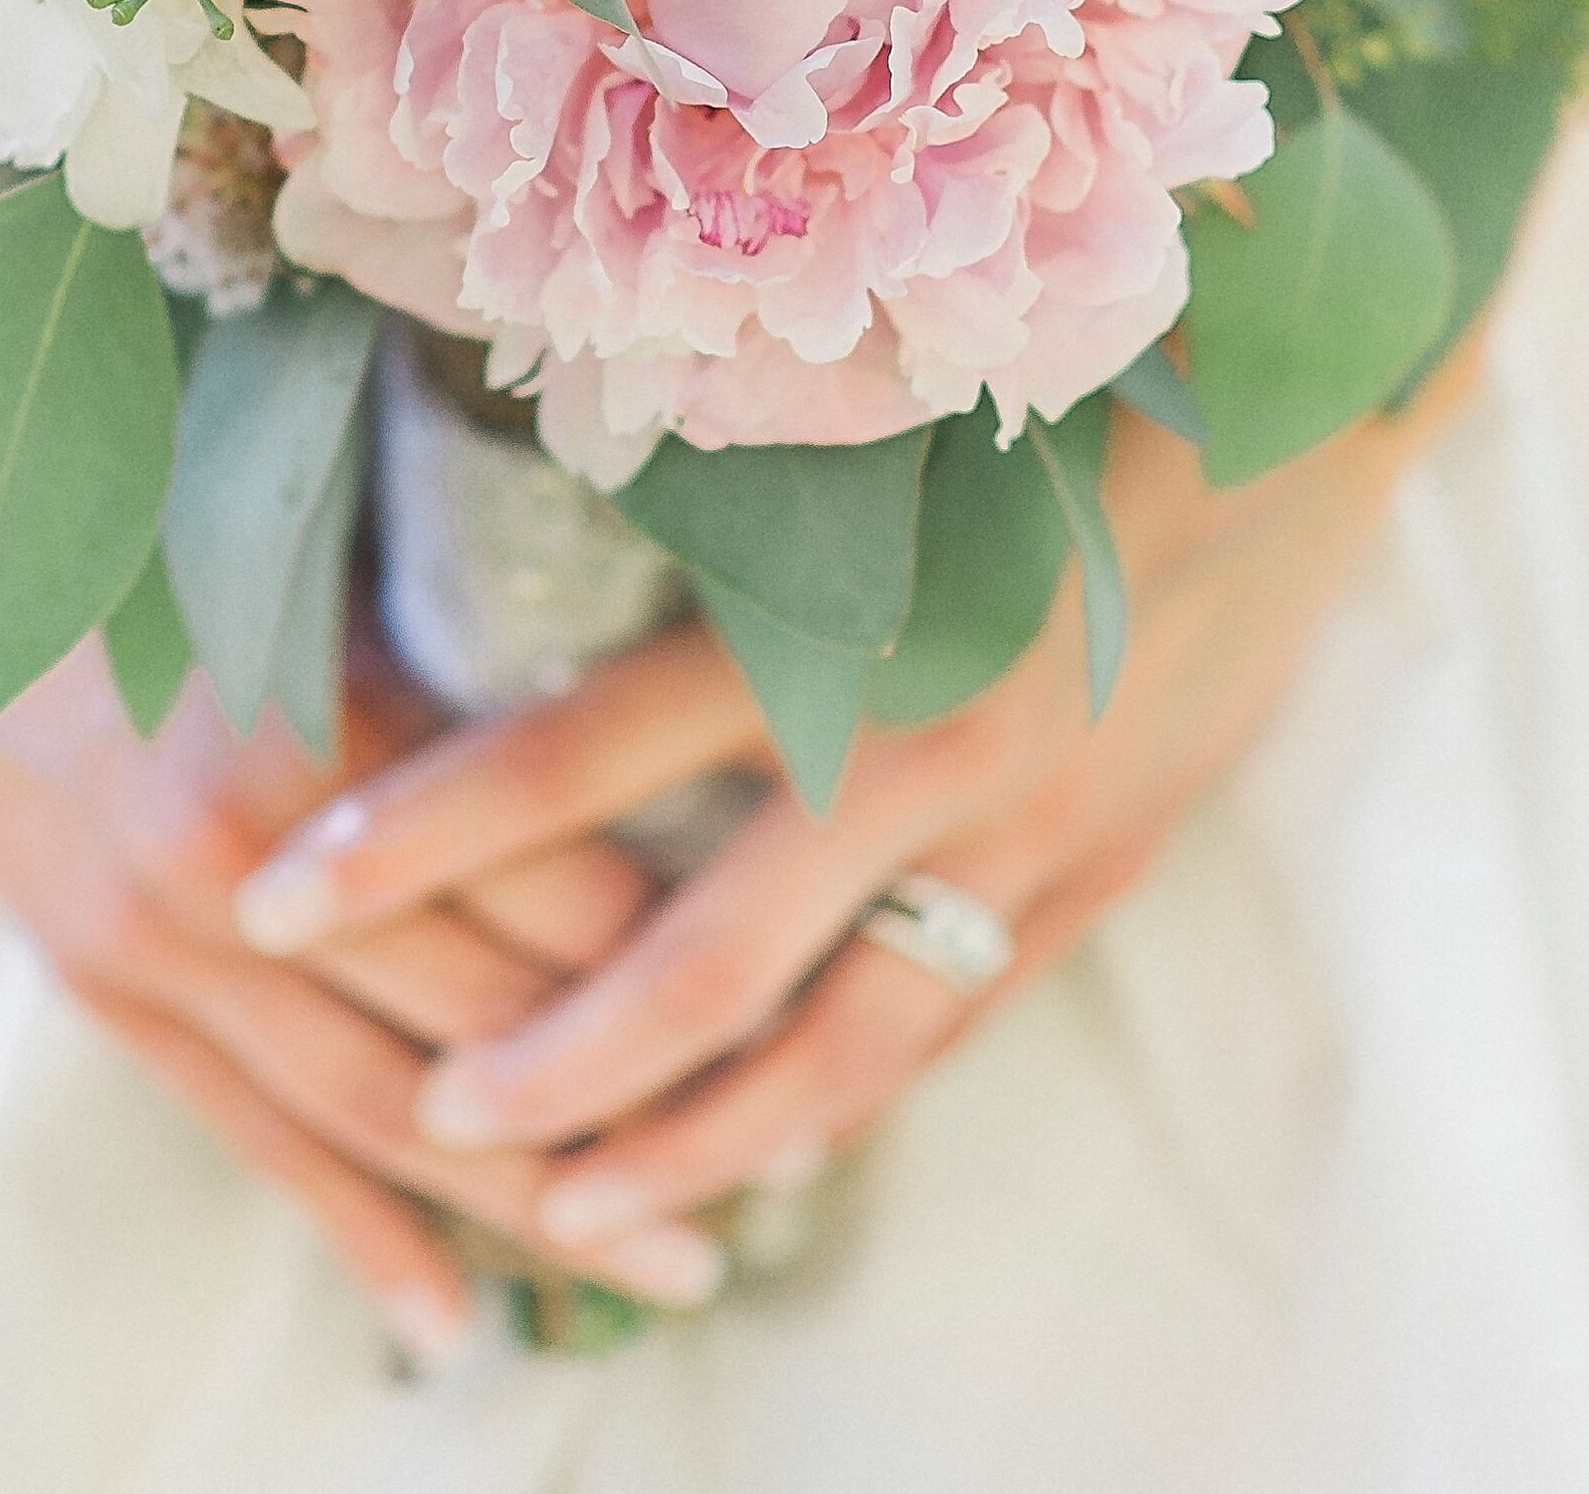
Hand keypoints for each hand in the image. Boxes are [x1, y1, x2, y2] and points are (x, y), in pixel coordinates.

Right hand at [0, 616, 735, 1360]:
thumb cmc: (146, 501)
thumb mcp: (314, 549)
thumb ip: (455, 653)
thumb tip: (654, 714)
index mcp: (322, 733)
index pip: (553, 887)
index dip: (687, 958)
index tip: (801, 995)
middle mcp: (244, 865)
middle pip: (492, 1021)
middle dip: (647, 1103)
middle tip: (786, 1160)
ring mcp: (162, 944)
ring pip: (386, 1114)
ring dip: (536, 1206)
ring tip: (677, 1269)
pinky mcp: (103, 991)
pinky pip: (254, 1137)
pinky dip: (357, 1231)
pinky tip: (450, 1316)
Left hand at [230, 384, 1473, 1259]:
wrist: (1304, 426)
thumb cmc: (1052, 385)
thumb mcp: (883, 428)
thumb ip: (730, 506)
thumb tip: (526, 521)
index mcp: (836, 624)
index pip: (579, 752)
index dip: (423, 827)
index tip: (283, 881)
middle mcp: (914, 755)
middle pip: (689, 958)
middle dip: (537, 1058)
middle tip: (416, 1111)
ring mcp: (1017, 843)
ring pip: (823, 1048)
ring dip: (683, 1138)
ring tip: (561, 1204)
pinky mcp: (1092, 880)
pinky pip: (941, 1027)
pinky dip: (838, 1102)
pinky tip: (754, 1152)